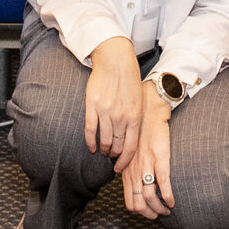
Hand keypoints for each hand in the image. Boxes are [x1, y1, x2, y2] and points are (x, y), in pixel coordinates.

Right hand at [83, 37, 143, 168]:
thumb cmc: (129, 80)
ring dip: (102, 149)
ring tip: (102, 151)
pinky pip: (90, 130)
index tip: (119, 167)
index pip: (130, 148)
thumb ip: (135, 120)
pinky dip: (90, 142)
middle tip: (110, 157)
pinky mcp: (92, 106)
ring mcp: (106, 112)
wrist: (116, 60)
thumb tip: (132, 139)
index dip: (124, 161)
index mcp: (135, 117)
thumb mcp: (139, 101)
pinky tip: (91, 147)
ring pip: (104, 141)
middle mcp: (121, 117)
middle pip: (116, 147)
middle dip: (113, 156)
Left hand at [120, 95, 175, 218]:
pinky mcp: (159, 159)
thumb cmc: (140, 130)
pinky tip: (173, 201)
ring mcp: (146, 166)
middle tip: (161, 214)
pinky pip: (162, 185)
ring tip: (168, 209)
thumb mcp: (130, 151)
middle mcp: (134, 171)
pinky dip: (168, 197)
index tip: (151, 211)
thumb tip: (133, 183)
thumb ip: (129, 168)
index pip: (129, 203)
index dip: (141, 212)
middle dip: (151, 215)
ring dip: (160, 209)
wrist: (148, 110)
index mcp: (126, 171)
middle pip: (138, 205)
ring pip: (149, 199)